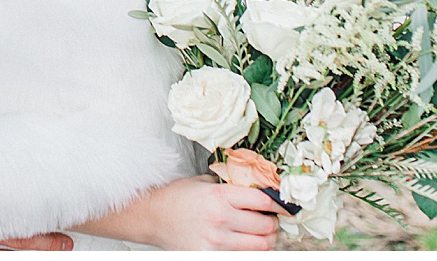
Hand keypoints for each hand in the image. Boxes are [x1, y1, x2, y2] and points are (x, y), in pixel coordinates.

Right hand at [72, 175, 280, 250]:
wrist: (152, 216)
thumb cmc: (178, 197)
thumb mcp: (204, 183)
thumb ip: (231, 186)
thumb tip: (260, 190)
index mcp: (220, 196)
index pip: (263, 201)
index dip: (279, 204)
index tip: (284, 206)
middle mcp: (220, 219)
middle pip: (266, 227)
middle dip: (272, 224)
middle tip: (269, 221)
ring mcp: (215, 242)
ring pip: (260, 247)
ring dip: (266, 241)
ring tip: (261, 235)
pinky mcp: (209, 256)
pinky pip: (242, 257)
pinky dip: (249, 252)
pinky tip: (245, 245)